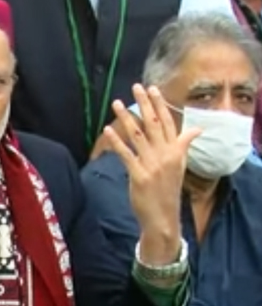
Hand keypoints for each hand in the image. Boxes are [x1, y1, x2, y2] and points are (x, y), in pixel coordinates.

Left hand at [103, 84, 200, 264]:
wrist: (163, 217)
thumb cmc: (168, 190)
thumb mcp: (180, 166)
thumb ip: (183, 145)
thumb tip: (196, 129)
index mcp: (176, 152)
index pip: (169, 122)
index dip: (160, 105)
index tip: (153, 89)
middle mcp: (166, 155)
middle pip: (154, 124)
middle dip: (144, 104)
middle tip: (135, 87)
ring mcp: (153, 165)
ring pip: (138, 135)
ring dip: (127, 118)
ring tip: (116, 103)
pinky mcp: (139, 175)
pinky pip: (126, 154)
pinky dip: (116, 141)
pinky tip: (108, 129)